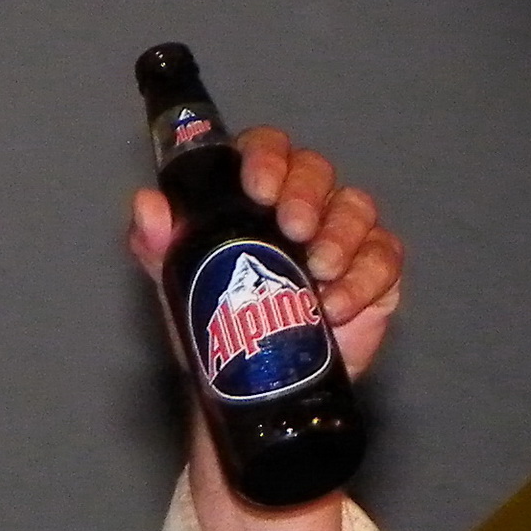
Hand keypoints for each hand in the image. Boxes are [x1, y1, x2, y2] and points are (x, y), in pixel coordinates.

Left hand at [127, 126, 403, 377]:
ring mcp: (344, 235)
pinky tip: (336, 305)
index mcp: (258, 192)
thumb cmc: (216, 317)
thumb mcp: (178, 280)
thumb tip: (147, 204)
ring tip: (317, 270)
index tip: (258, 187)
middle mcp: (305, 202)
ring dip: (339, 236)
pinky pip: (383, 259)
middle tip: (293, 228)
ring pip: (357, 209)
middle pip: (317, 171)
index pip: (268, 149)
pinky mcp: (374, 273)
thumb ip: (158, 242)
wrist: (250, 381)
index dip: (267, 158)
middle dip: (306, 195)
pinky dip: (363, 280)